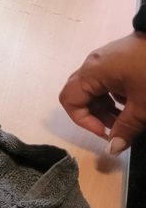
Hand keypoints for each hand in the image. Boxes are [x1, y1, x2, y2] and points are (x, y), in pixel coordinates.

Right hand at [58, 31, 145, 154]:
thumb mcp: (143, 104)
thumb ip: (126, 128)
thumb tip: (113, 149)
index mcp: (92, 73)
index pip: (69, 100)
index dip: (84, 121)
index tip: (107, 133)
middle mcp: (92, 65)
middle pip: (79, 94)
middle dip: (95, 115)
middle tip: (118, 128)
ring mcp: (103, 60)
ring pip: (93, 89)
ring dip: (106, 107)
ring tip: (129, 118)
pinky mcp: (116, 58)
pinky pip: (105, 81)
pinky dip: (114, 96)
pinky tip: (134, 101)